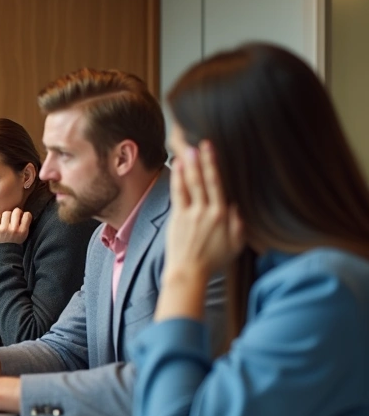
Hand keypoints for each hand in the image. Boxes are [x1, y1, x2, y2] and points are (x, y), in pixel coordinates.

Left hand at [0, 208, 31, 246]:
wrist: (1, 256)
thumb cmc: (12, 245)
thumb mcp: (22, 237)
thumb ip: (23, 226)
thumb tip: (23, 213)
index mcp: (23, 231)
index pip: (27, 215)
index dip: (24, 215)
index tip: (21, 217)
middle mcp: (14, 229)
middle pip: (16, 211)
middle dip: (15, 213)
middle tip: (12, 218)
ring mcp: (3, 228)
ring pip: (6, 213)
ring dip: (5, 216)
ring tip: (4, 222)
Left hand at [156, 142, 244, 321]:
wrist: (189, 272)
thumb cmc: (213, 260)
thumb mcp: (235, 245)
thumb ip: (239, 225)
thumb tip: (238, 207)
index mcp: (222, 215)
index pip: (218, 185)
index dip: (214, 166)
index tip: (212, 150)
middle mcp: (206, 211)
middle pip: (204, 181)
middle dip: (202, 161)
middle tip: (200, 143)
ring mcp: (190, 214)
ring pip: (189, 185)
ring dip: (188, 166)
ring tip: (187, 150)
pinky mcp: (177, 218)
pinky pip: (177, 194)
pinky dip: (177, 179)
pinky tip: (176, 168)